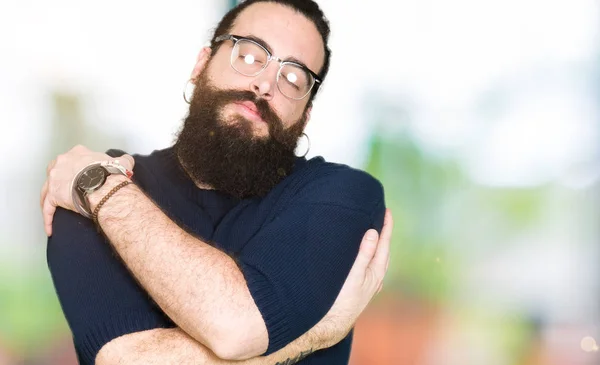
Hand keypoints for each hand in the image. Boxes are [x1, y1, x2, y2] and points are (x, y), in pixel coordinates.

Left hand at [40, 145, 134, 235]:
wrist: (103, 184)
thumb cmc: (110, 173)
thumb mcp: (121, 162)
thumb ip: (123, 161)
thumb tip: (127, 161)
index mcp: (78, 153)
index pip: (73, 159)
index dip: (76, 168)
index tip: (81, 175)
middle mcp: (63, 162)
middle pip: (55, 171)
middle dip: (58, 180)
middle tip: (67, 190)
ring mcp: (55, 178)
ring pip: (46, 189)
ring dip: (49, 199)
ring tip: (54, 209)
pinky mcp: (53, 194)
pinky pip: (48, 208)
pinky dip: (48, 218)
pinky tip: (50, 228)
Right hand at [310, 209, 392, 348]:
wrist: (334, 324)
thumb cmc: (342, 299)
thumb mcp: (353, 274)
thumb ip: (364, 254)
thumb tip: (373, 233)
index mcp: (376, 271)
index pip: (384, 244)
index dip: (386, 227)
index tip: (387, 211)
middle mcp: (376, 278)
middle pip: (384, 251)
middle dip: (385, 234)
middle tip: (383, 218)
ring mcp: (370, 285)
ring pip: (379, 261)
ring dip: (379, 246)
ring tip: (377, 235)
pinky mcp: (362, 290)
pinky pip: (372, 269)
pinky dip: (372, 258)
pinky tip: (368, 261)